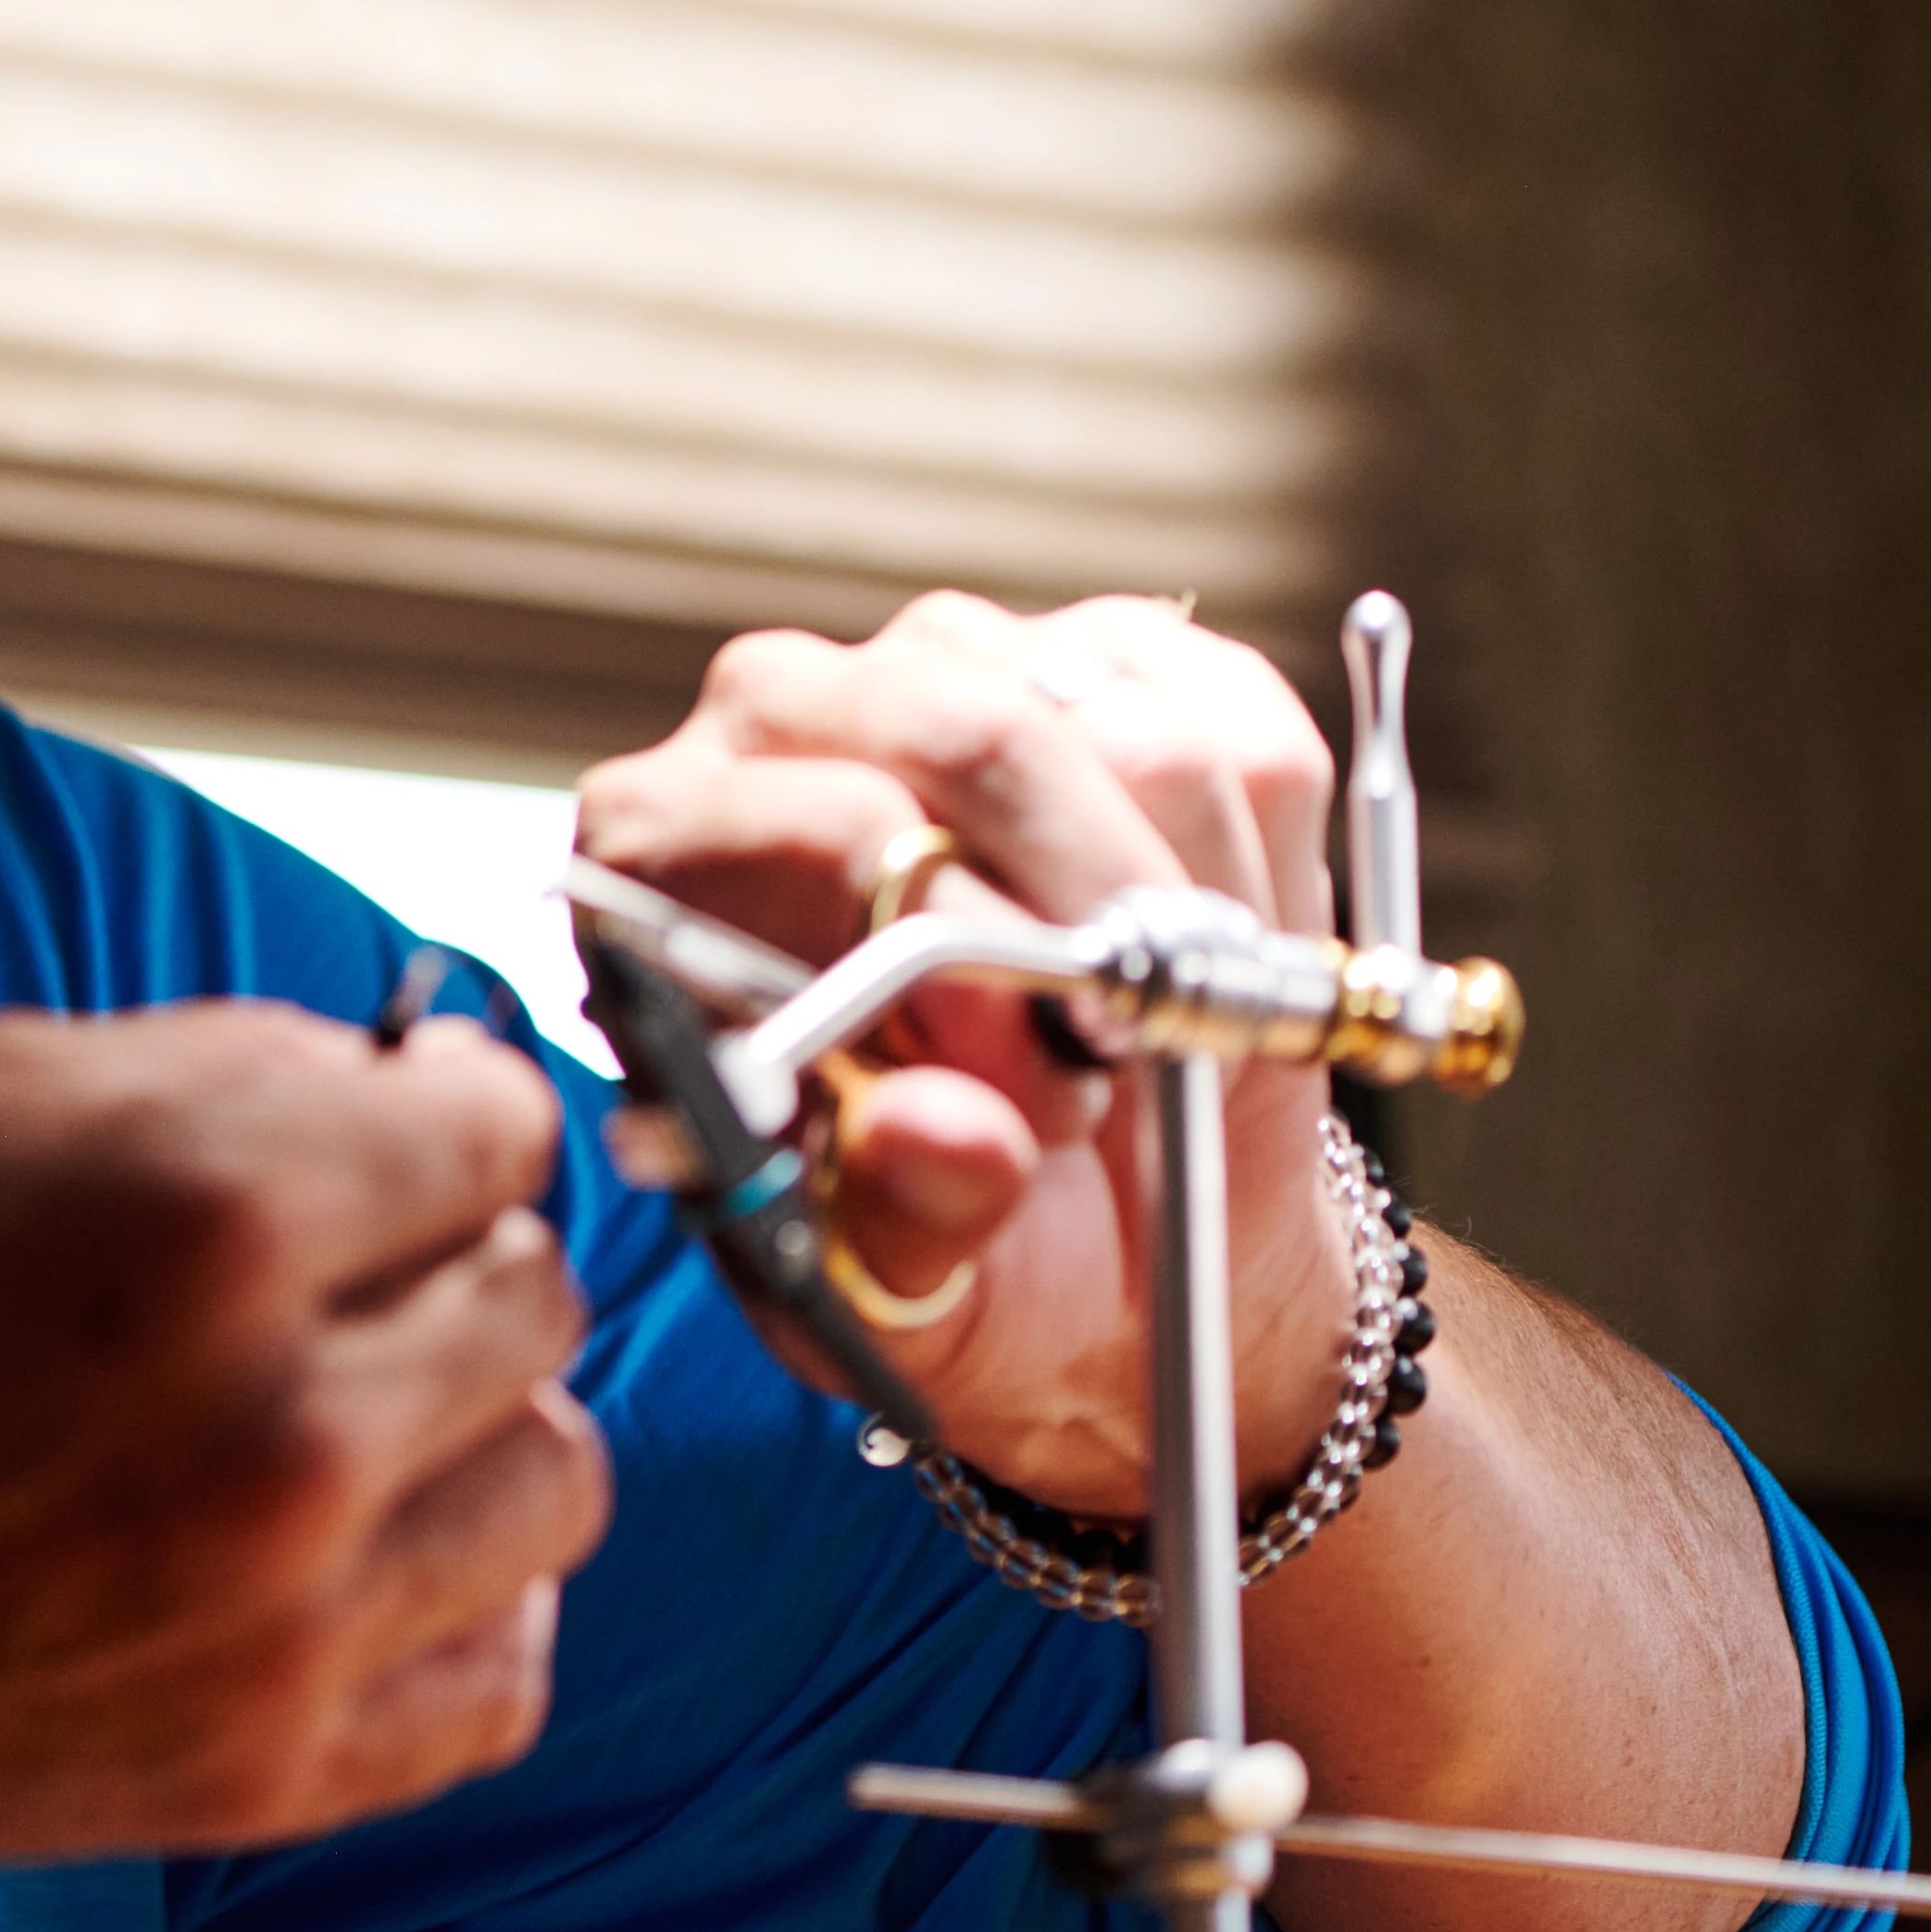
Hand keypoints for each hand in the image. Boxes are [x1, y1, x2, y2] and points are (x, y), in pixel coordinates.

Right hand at [0, 1003, 605, 1873]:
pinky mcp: (263, 1768)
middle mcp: (279, 1422)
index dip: (448, 1108)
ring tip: (351, 1414)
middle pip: (538, 1297)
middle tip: (340, 1266)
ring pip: (558, 1482)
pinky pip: (503, 1677)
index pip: (495, 1132)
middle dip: (447, 1254)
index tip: (411, 1123)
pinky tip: (364, 1552)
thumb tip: (387, 1079)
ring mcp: (284, 1617)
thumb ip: (217, 1067)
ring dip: (473, 1426)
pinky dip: (464, 1602)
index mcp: (206, 1216)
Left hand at [576, 593, 1360, 1507]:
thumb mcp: (901, 1279)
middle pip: (968, 727)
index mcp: (665, 847)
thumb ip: (907, 1209)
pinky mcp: (1106, 652)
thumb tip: (939, 1134)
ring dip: (1188, 917)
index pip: (825, 824)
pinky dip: (1265, 869)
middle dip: (1089, 910)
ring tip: (1141, 1035)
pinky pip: (1240, 731)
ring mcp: (944, 657)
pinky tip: (1198, 951)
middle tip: (1128, 1057)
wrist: (1087, 1206)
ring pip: (1133, 736)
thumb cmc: (941, 1226)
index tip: (1038, 1093)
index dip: (957, 953)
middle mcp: (777, 713)